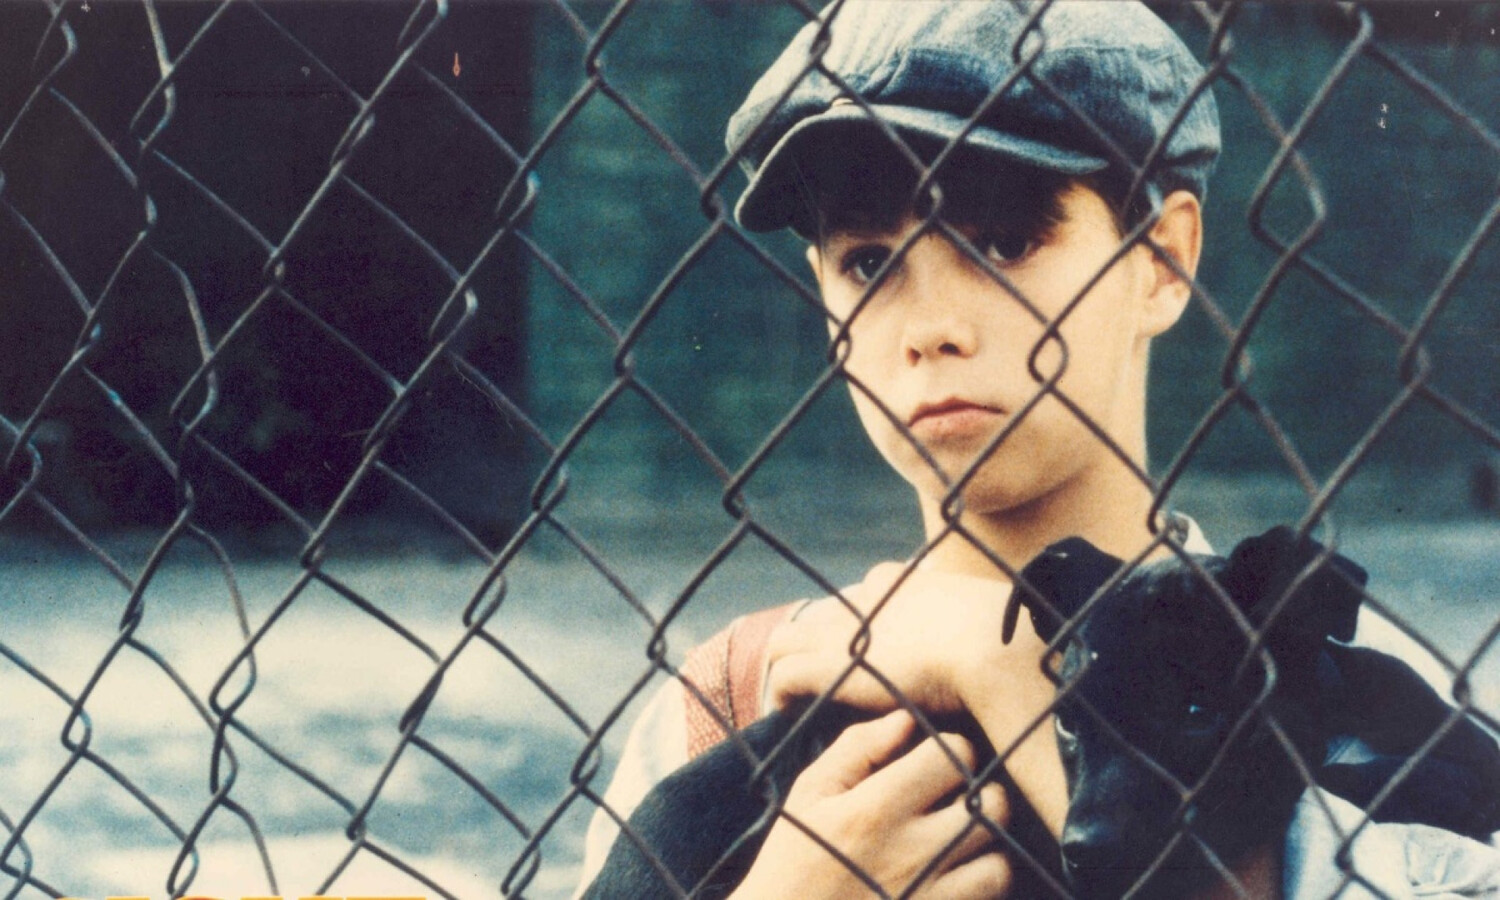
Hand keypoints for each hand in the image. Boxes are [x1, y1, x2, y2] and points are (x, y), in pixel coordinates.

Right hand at [731, 710, 1011, 899]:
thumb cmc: (793, 861)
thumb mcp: (809, 795)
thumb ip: (857, 749)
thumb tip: (905, 719)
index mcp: (874, 810)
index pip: (951, 756)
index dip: (949, 749)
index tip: (934, 760)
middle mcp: (909, 852)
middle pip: (989, 803)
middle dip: (979, 791)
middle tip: (958, 796)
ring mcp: (929, 896)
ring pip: (998, 857)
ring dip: (986, 844)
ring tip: (960, 839)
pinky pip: (989, 897)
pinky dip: (982, 882)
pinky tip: (956, 874)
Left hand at [765, 561, 1068, 837]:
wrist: (997, 650)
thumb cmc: (1013, 643)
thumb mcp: (1004, 627)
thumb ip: (994, 636)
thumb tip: (1019, 659)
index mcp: (910, 584)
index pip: (874, 589)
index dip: (867, 621)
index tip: (871, 650)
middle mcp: (868, 597)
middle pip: (827, 611)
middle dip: (822, 641)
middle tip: (832, 679)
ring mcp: (843, 628)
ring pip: (789, 639)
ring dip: (791, 667)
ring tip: (799, 702)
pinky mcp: (829, 662)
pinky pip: (784, 675)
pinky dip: (783, 695)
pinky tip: (791, 717)